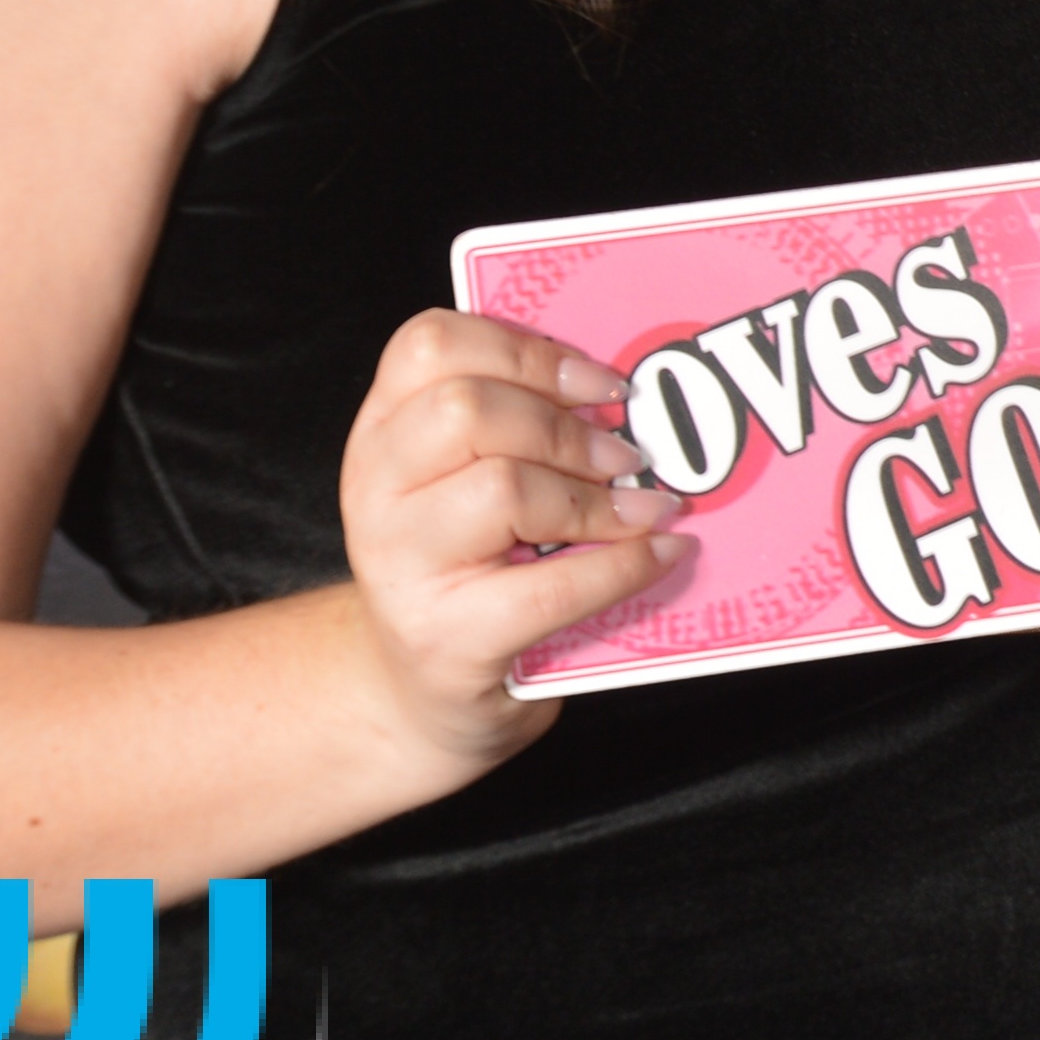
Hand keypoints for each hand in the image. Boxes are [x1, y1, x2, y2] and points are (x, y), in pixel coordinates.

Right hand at [335, 308, 676, 765]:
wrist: (416, 693)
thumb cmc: (465, 571)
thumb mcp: (465, 482)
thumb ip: (517, 425)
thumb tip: (624, 390)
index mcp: (383, 434)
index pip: (430, 346)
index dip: (525, 351)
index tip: (597, 380)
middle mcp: (375, 491)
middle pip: (466, 409)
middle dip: (566, 426)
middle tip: (627, 454)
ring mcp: (401, 566)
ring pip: (501, 488)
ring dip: (596, 497)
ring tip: (644, 507)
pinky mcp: (445, 636)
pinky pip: (551, 584)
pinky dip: (626, 565)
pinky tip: (663, 553)